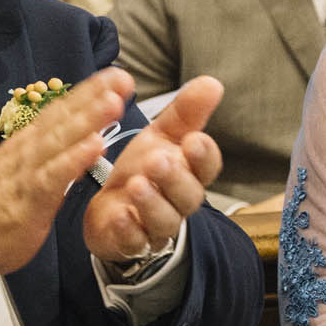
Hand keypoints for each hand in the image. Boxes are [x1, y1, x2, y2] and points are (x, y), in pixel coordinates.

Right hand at [0, 68, 133, 287]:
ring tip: (113, 102)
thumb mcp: (26, 172)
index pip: (60, 110)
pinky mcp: (29, 197)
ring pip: (59, 138)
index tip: (116, 76)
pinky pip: (54, 174)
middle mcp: (27, 149)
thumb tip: (84, 139)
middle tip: (122, 77)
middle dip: (94, 95)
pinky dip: (75, 158)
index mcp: (28, 142)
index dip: (89, 91)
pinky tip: (95, 145)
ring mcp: (27, 170)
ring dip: (87, 119)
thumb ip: (53, 154)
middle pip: (62, 116)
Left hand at [83, 75, 225, 261]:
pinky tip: (119, 214)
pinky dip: (128, 229)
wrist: (112, 208)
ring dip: (152, 202)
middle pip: (188, 195)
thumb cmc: (143, 169)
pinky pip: (134, 241)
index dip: (203, 156)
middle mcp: (178, 202)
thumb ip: (186, 112)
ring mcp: (156, 226)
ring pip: (164, 220)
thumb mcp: (161, 136)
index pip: (207, 167)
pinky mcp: (130, 243)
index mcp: (190, 173)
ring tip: (137, 184)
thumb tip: (213, 82)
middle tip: (159, 160)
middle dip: (175, 178)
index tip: (193, 140)